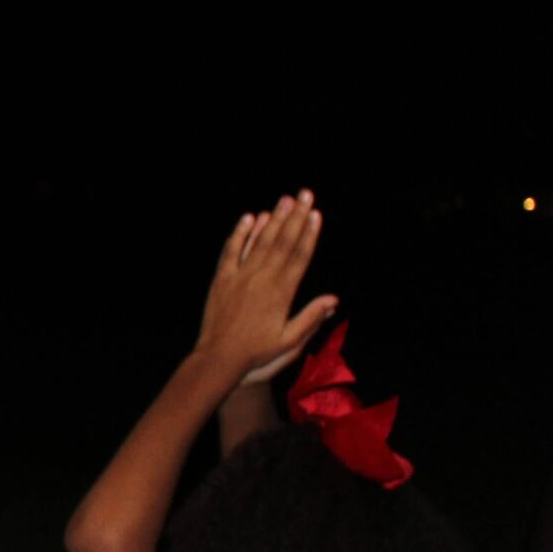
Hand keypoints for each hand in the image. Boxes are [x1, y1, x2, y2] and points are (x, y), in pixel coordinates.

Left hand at [196, 192, 336, 384]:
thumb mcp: (289, 341)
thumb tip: (333, 300)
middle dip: (296, 216)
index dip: (309, 234)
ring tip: (285, 200)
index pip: (299, 256)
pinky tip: (251, 217)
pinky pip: (232, 250)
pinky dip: (241, 233)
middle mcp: (262, 279)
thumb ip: (311, 317)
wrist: (218, 357)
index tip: (317, 214)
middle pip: (282, 242)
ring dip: (273, 219)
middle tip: (305, 194)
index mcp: (281, 293)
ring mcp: (240, 276)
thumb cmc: (256, 352)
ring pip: (260, 242)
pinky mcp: (222, 278)